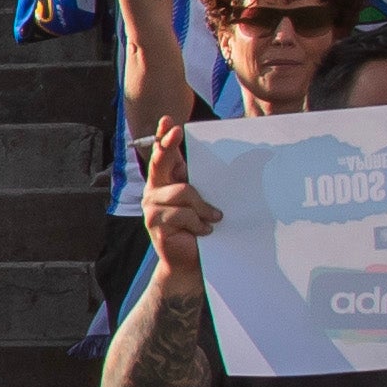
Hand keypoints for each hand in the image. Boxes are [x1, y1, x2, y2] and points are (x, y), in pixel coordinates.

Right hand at [139, 126, 220, 286]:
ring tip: (212, 219)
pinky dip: (198, 222)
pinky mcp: (156, 223)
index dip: (163, 137)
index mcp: (166, 182)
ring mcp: (152, 207)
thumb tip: (234, 160)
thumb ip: (203, 185)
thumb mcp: (203, 202)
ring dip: (202, 207)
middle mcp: (154, 191)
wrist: (190, 263)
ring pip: (182, 192)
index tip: (170, 122)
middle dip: (167, 145)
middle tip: (174, 131)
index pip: (163, 154)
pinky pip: (182, 213)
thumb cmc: (200, 231)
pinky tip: (202, 232)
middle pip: (160, 163)